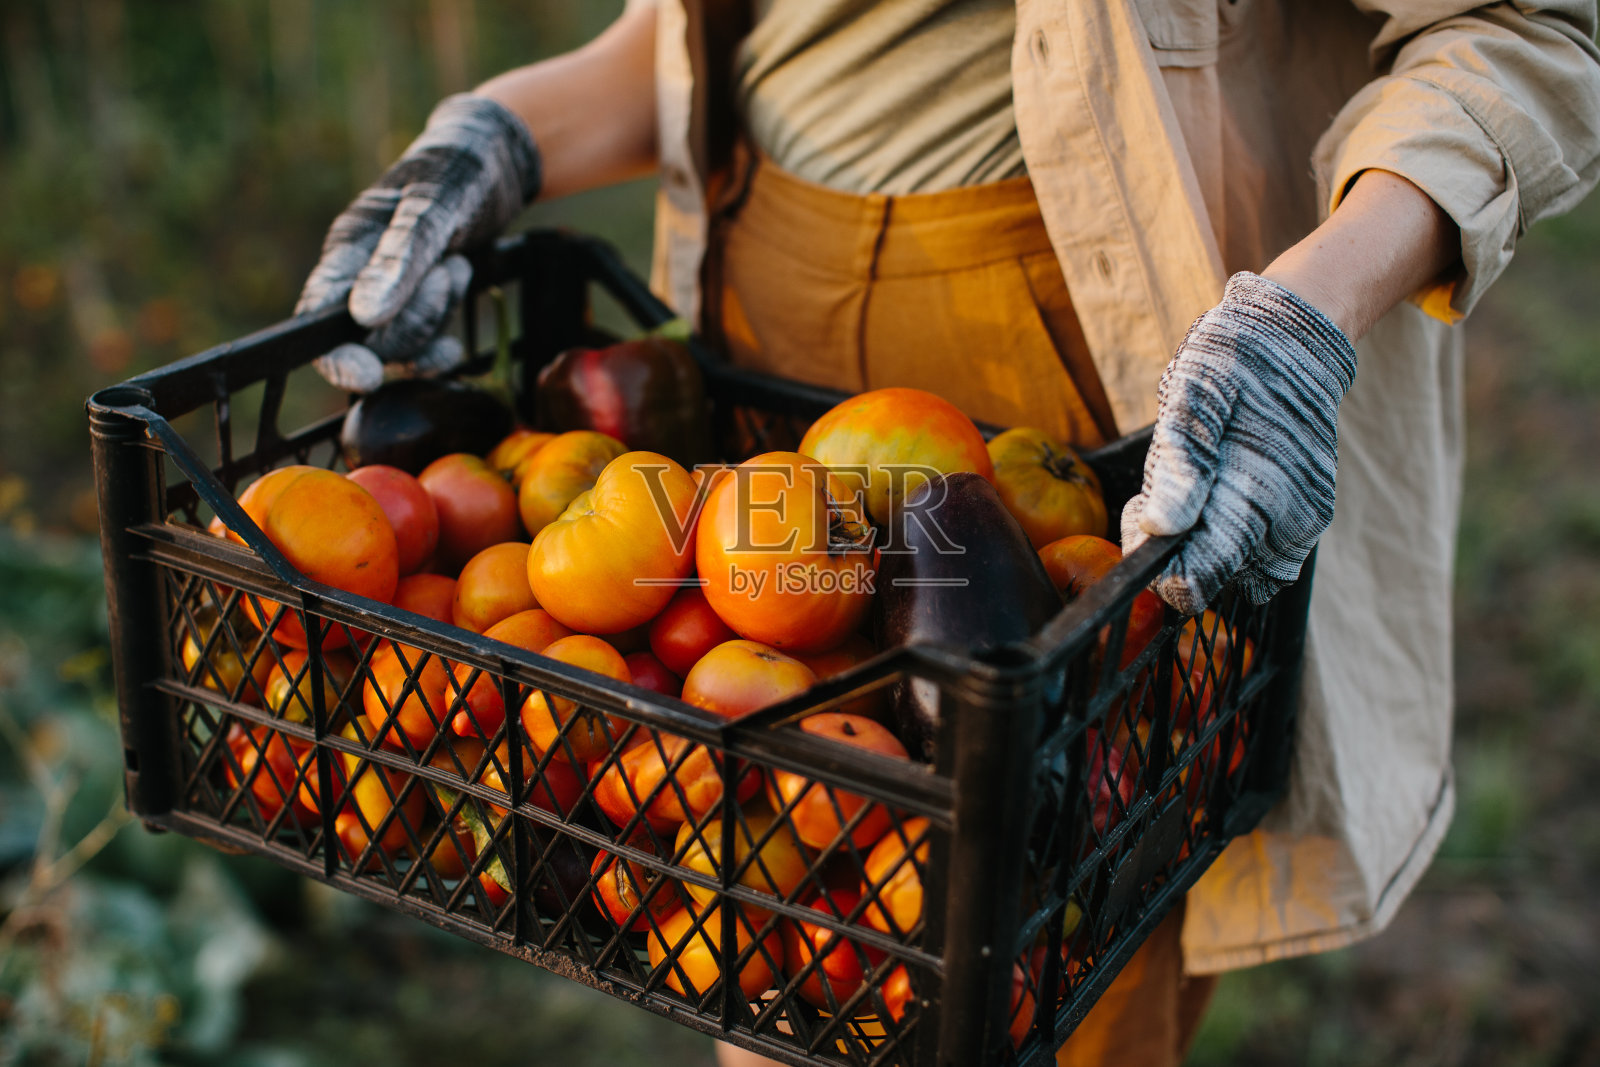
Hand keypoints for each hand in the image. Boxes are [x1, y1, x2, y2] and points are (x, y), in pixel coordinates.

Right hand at [297, 93, 540, 391]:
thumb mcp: (433, 208)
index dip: (336, 357)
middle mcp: (360, 277)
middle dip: (417, 317)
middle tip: (451, 268)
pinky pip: (421, 351)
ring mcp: (389, 296)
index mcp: (347, 248)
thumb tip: (364, 316)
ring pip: (402, 345)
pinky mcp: (418, 308)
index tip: (368, 376)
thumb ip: (400, 258)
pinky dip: (441, 350)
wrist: (491, 162)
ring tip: (457, 266)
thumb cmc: (456, 174)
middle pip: (370, 339)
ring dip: (437, 316)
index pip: (318, 318)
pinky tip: (456, 342)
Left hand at [1121, 272, 1356, 614]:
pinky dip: (1240, 540)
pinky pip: (1268, 558)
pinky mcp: (1311, 516)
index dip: (1158, 569)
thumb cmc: (1236, 359)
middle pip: (1213, 580)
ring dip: (1211, 548)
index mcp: (1253, 494)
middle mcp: (1285, 519)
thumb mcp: (1194, 392)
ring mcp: (1303, 521)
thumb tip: (1162, 527)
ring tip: (1199, 488)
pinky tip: (1224, 494)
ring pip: (1242, 574)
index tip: (1146, 524)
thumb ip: (1179, 463)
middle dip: (1179, 552)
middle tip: (1165, 494)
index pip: (1195, 580)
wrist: (1297, 337)